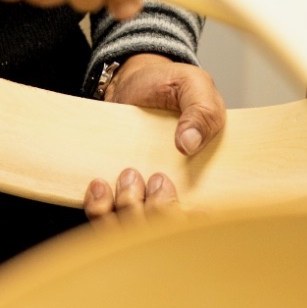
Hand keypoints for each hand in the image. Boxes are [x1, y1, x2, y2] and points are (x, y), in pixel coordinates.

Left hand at [82, 54, 225, 218]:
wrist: (132, 78)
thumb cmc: (169, 85)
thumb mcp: (194, 86)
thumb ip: (201, 110)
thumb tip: (189, 143)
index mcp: (206, 175)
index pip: (202, 219)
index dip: (192, 220)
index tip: (180, 194)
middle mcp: (176, 192)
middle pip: (168, 229)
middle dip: (158, 211)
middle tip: (156, 177)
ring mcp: (144, 195)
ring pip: (134, 228)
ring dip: (129, 207)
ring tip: (129, 175)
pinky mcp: (115, 193)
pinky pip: (105, 217)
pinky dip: (100, 207)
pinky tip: (99, 185)